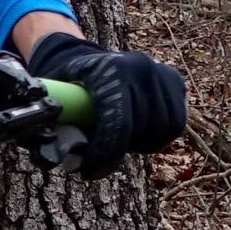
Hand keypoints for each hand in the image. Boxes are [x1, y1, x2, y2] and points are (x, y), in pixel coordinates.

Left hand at [26, 29, 185, 176]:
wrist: (91, 59)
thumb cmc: (70, 82)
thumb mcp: (55, 95)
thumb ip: (54, 123)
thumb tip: (58, 159)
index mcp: (112, 70)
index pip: (119, 124)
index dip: (104, 154)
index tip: (88, 170)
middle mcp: (142, 68)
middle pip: (141, 129)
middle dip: (119, 150)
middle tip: (101, 158)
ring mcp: (162, 73)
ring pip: (163, 130)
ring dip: (141, 145)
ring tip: (120, 143)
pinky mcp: (175, 82)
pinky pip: (175, 124)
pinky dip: (158, 137)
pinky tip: (138, 137)